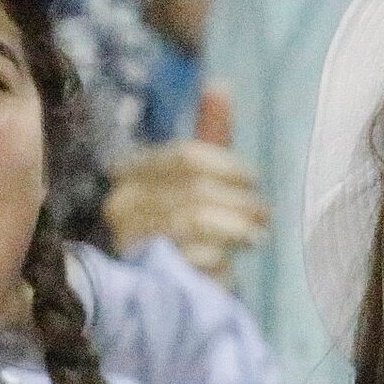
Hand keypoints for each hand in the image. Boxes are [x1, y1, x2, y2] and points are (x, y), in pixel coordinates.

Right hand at [103, 88, 267, 281]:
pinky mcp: (144, 280)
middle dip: (240, 202)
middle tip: (263, 217)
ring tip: (254, 238)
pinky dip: (220, 263)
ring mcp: (130, 243)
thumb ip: (209, 137)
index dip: (229, 166)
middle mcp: (121, 206)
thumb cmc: (189, 233)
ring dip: (237, 230)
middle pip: (196, 189)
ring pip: (197, 221)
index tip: (253, 181)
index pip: (185, 155)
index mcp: (131, 175)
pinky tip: (228, 268)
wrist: (168, 300)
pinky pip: (195, 260)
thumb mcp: (198, 182)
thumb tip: (219, 84)